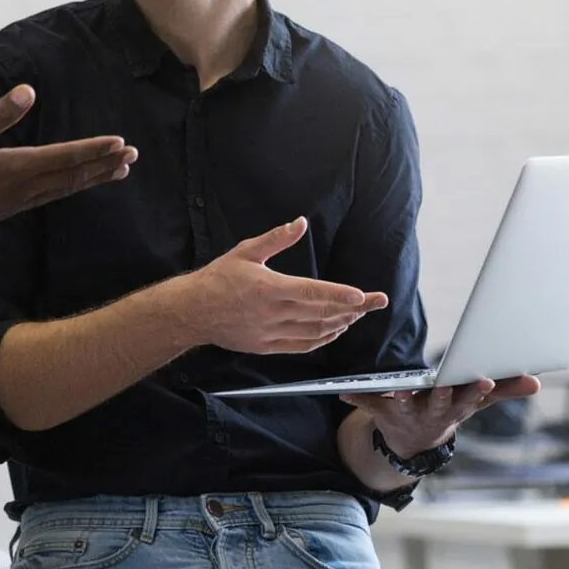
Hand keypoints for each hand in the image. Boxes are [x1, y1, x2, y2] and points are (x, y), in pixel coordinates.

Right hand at [0, 84, 137, 244]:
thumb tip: (28, 91)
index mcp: (17, 168)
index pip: (66, 157)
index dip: (94, 149)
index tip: (120, 143)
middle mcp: (25, 188)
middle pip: (74, 175)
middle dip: (105, 164)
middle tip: (133, 155)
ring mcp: (21, 201)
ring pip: (67, 188)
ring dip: (95, 177)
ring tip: (120, 170)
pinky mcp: (13, 207)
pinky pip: (53, 196)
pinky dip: (73, 187)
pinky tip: (79, 183)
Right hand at [179, 217, 387, 353]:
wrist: (192, 312)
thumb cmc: (218, 278)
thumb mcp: (246, 251)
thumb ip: (276, 239)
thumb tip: (300, 223)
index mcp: (270, 288)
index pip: (313, 292)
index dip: (340, 295)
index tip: (363, 296)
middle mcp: (274, 313)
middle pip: (321, 313)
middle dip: (353, 308)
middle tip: (376, 302)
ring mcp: (271, 333)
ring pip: (315, 332)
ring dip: (340, 323)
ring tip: (358, 314)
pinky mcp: (267, 346)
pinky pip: (301, 346)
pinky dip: (322, 339)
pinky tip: (334, 331)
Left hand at [341, 375, 540, 456]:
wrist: (413, 440)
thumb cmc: (448, 409)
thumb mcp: (476, 401)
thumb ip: (504, 390)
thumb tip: (535, 382)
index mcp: (455, 407)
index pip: (470, 398)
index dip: (477, 389)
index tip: (485, 378)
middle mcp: (432, 413)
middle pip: (439, 404)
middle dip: (444, 395)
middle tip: (445, 384)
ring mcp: (408, 414)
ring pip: (406, 407)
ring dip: (401, 400)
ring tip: (398, 393)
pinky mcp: (383, 412)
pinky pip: (369, 404)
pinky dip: (356, 398)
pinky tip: (342, 392)